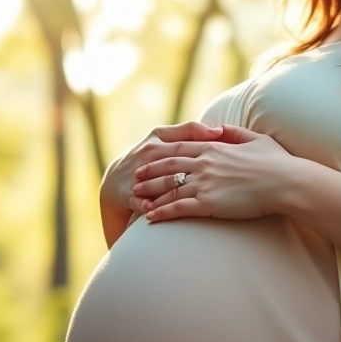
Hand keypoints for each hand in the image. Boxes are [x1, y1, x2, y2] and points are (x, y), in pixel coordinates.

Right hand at [101, 121, 226, 214]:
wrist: (117, 177)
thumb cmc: (151, 156)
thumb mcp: (165, 138)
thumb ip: (191, 132)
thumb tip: (220, 131)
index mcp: (160, 138)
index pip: (185, 138)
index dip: (205, 140)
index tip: (223, 145)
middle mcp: (148, 153)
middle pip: (173, 161)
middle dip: (195, 169)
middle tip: (218, 176)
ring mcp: (138, 174)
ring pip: (158, 181)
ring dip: (172, 189)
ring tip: (192, 196)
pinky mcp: (129, 193)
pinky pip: (140, 201)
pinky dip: (148, 205)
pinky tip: (157, 210)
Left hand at [133, 125, 297, 221]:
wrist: (286, 182)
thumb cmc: (278, 162)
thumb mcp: (256, 139)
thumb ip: (234, 132)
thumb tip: (219, 128)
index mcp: (214, 148)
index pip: (179, 150)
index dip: (160, 156)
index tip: (149, 160)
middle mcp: (205, 163)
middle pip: (168, 168)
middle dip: (149, 174)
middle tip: (135, 180)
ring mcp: (205, 183)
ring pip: (169, 188)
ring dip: (150, 194)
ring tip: (136, 199)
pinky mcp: (209, 202)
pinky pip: (178, 208)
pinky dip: (162, 212)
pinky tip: (151, 218)